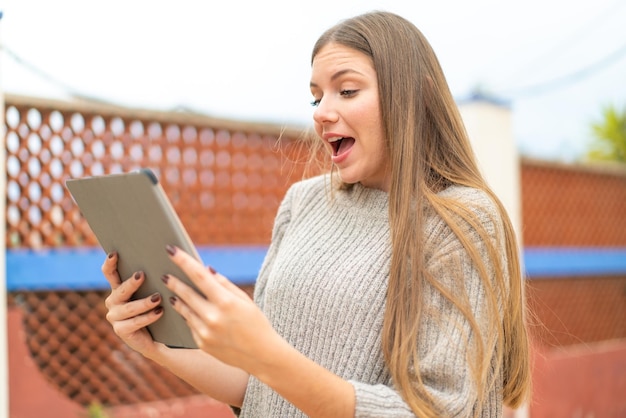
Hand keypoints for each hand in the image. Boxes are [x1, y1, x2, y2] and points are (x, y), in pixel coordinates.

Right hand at [102, 252, 163, 356]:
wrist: (159, 336)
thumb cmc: (159, 306)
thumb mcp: (156, 290)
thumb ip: (156, 276)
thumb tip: (172, 256)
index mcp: (119, 288)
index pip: (109, 273)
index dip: (110, 263)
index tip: (115, 253)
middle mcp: (113, 301)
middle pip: (120, 290)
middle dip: (131, 283)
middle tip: (141, 274)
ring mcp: (115, 317)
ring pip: (128, 308)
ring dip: (144, 302)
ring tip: (158, 298)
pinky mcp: (121, 330)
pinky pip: (135, 322)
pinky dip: (148, 317)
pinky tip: (160, 312)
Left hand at [161, 245, 280, 373]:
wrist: (262, 355)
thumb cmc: (256, 323)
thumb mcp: (245, 300)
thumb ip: (224, 284)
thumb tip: (206, 270)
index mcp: (226, 301)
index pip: (199, 275)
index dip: (183, 261)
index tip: (171, 250)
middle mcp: (212, 317)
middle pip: (185, 293)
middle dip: (173, 281)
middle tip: (164, 274)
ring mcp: (205, 332)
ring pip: (184, 310)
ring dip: (177, 299)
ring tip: (172, 292)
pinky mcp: (202, 344)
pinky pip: (190, 325)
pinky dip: (188, 316)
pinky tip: (186, 310)